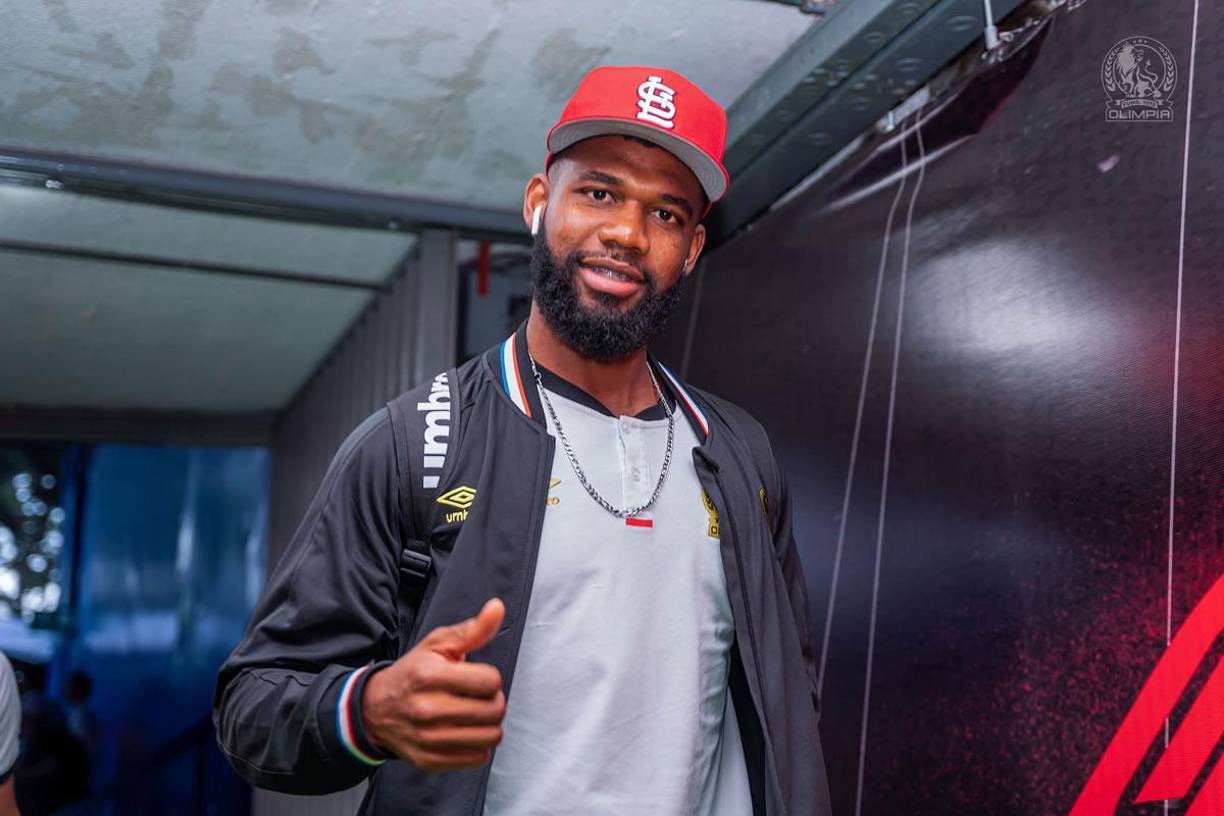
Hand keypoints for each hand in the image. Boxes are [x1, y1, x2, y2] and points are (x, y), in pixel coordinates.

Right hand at [361, 598, 506, 771]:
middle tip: (477, 696)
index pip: (490, 681)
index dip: (490, 677)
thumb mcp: (437, 644)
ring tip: (472, 714)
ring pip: (490, 737)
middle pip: (494, 710)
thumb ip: (472, 629)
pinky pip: (477, 758)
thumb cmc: (412, 673)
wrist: (375, 709)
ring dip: (488, 725)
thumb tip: (497, 608)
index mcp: (429, 675)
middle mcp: (427, 709)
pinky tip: (463, 731)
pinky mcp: (430, 760)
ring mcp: (428, 738)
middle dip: (493, 700)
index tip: (476, 677)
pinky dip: (477, 745)